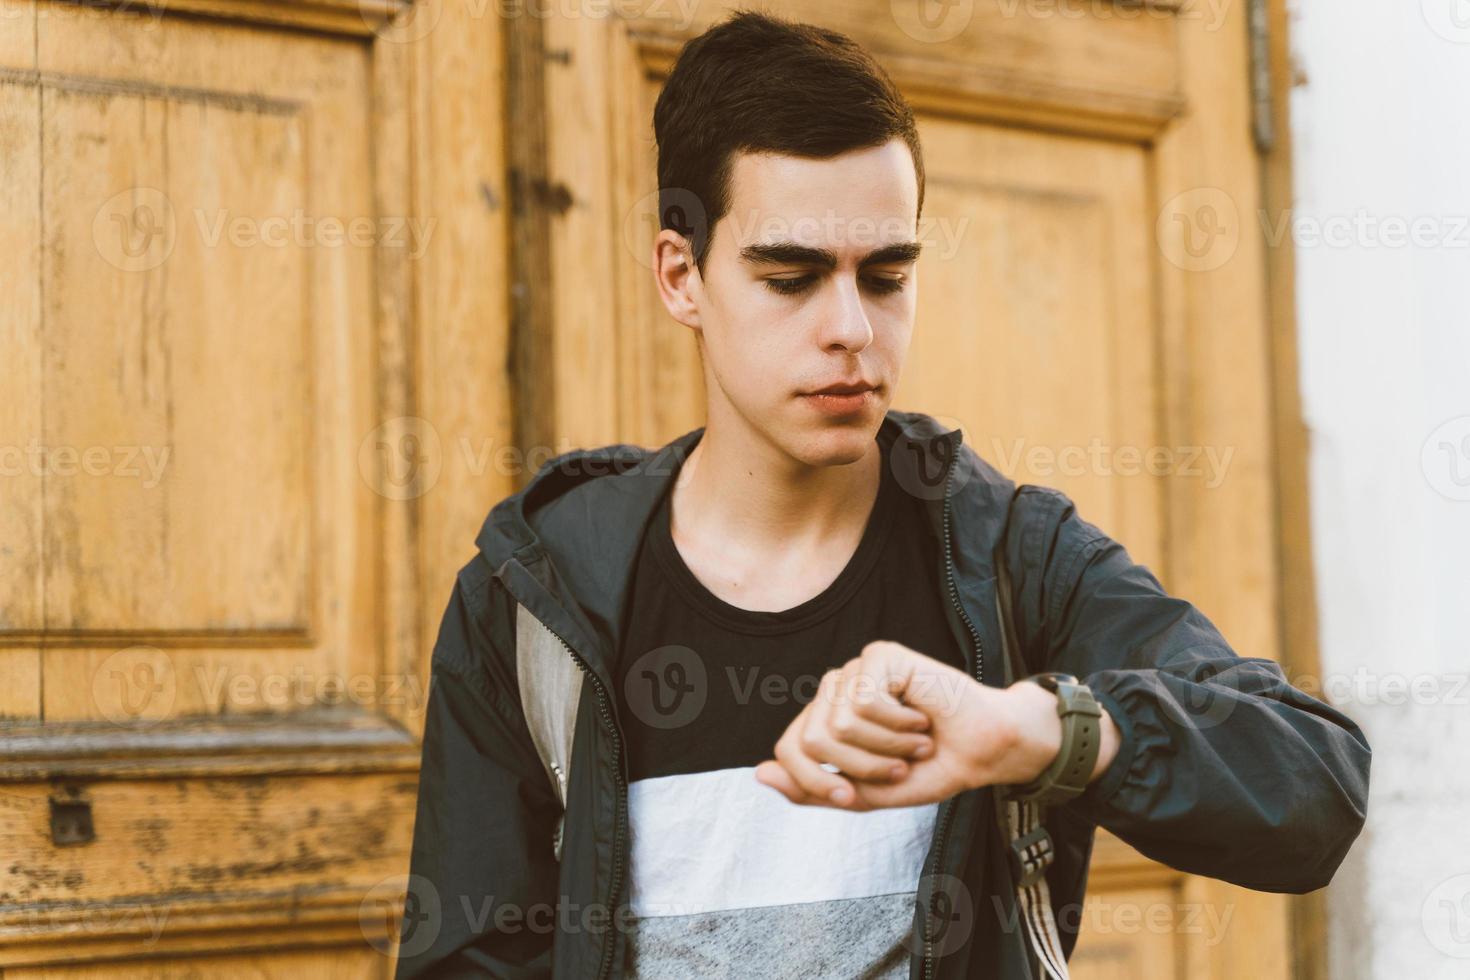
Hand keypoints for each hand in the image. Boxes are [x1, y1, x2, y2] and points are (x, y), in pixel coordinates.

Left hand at [752, 640, 1117, 809]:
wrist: (982, 752)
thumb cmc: (927, 769)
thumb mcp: (864, 794)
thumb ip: (812, 789)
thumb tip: (759, 773)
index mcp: (824, 721)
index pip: (788, 751)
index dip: (816, 783)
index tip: (853, 798)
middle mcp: (833, 692)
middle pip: (814, 741)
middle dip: (860, 767)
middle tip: (897, 766)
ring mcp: (854, 671)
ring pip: (839, 725)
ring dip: (885, 748)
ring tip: (913, 742)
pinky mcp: (879, 655)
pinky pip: (865, 702)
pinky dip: (899, 723)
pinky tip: (920, 716)